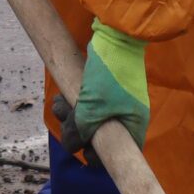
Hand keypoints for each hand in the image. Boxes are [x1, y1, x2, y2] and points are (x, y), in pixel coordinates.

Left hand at [57, 21, 149, 157]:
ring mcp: (113, 103)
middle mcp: (125, 118)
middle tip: (69, 118)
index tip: (86, 148)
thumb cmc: (109, 76)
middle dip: (78, 131)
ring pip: (86, 121)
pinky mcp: (101, 90)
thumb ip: (79, 133)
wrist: (116, 37)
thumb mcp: (91, 110)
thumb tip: (72, 145)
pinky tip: (61, 96)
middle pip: (98, 138)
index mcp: (132, 127)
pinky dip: (70, 103)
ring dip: (69, 115)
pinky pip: (83, 105)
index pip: (118, 155)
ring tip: (62, 104)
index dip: (100, 156)